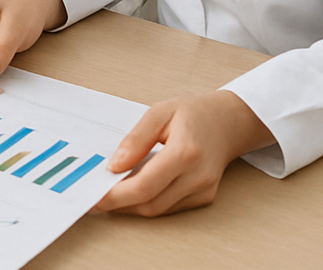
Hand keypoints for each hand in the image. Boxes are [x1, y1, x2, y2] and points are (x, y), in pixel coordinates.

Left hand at [95, 91, 275, 215]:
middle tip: (95, 196)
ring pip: (159, 209)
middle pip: (151, 203)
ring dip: (132, 205)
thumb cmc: (192, 113)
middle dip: (120, 204)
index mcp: (185, 153)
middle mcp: (197, 177)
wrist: (227, 122)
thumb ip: (136, 139)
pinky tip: (133, 189)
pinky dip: (148, 201)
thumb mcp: (158, 113)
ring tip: (110, 191)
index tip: (95, 195)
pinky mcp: (204, 197)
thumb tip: (114, 165)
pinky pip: (170, 206)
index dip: (117, 195)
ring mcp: (203, 190)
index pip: (145, 185)